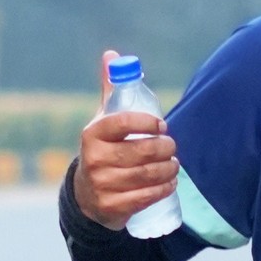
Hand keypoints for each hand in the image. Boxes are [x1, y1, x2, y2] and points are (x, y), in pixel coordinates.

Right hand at [72, 58, 179, 228]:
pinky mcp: (111, 206)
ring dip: (168, 169)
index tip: (162, 126)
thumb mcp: (103, 121)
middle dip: (166, 148)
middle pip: (142, 151)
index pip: (124, 123)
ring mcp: (101, 185)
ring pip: (148, 174)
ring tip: (174, 165)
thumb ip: (111, 90)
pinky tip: (169, 183)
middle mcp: (94, 159)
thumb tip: (112, 54)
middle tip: (172, 147)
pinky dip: (163, 189)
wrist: (86, 196)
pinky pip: (146, 197)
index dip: (149, 123)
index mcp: (92, 134)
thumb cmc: (103, 150)